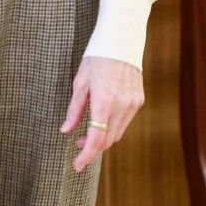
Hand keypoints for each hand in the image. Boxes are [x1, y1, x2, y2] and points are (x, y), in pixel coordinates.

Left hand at [60, 55, 143, 171]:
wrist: (122, 41)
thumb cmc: (96, 58)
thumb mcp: (79, 82)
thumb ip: (74, 109)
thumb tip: (66, 130)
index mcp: (104, 100)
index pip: (97, 138)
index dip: (86, 155)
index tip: (76, 165)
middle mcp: (122, 105)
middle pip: (108, 140)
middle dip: (92, 148)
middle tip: (77, 144)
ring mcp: (134, 104)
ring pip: (118, 133)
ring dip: (103, 138)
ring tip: (86, 134)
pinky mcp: (139, 100)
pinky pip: (125, 122)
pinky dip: (112, 127)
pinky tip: (102, 121)